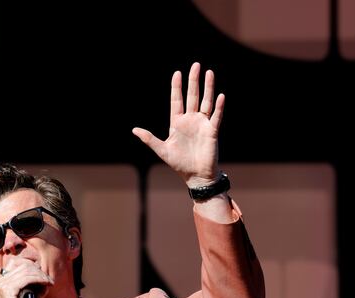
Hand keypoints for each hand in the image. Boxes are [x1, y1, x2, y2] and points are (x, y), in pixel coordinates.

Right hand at [0, 257, 53, 297]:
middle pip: (24, 267)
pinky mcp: (8, 289)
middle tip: (49, 279)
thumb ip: (34, 286)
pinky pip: (26, 279)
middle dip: (39, 271)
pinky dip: (38, 279)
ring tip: (49, 281)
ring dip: (40, 275)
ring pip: (26, 272)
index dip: (34, 268)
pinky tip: (45, 282)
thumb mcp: (27, 295)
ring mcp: (4, 284)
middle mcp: (1, 280)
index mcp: (3, 280)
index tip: (44, 275)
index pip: (20, 266)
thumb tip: (45, 277)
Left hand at [132, 62, 224, 187]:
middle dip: (193, 81)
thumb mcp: (162, 150)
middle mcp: (190, 120)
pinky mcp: (212, 131)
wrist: (196, 176)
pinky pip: (216, 116)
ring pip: (205, 102)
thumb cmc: (179, 164)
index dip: (177, 87)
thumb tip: (134, 130)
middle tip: (196, 65)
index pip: (177, 101)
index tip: (177, 73)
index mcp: (177, 123)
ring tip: (209, 73)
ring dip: (208, 88)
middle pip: (192, 96)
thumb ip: (149, 139)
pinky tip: (219, 95)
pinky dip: (218, 106)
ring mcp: (202, 124)